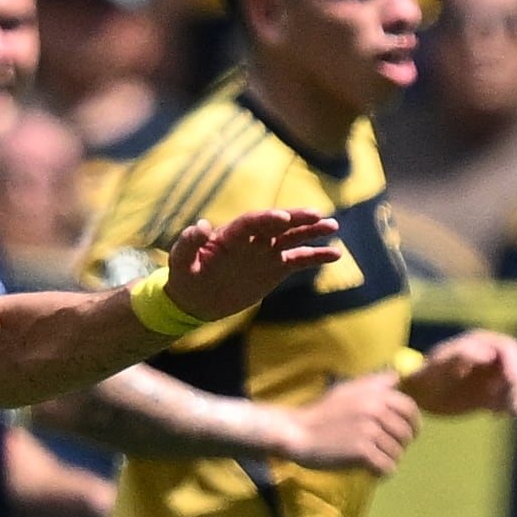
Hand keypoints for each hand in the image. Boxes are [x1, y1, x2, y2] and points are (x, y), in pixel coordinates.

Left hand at [161, 208, 340, 325]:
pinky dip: (316, 256)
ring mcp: (266, 252)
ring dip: (312, 231)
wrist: (196, 300)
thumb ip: (188, 244)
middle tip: (317, 216)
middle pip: (278, 225)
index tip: (283, 218)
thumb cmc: (185, 279)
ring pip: (292, 237)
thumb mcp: (181, 264)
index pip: (252, 222)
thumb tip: (201, 225)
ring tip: (332, 226)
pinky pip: (299, 259)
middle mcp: (252, 239)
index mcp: (230, 235)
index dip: (267, 219)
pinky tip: (335, 254)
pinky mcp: (275, 268)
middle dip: (296, 219)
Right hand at [281, 371, 420, 472]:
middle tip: (384, 449)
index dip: (412, 424)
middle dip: (399, 444)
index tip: (405, 434)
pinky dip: (381, 472)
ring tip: (372, 459)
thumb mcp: (348, 389)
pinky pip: (386, 467)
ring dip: (387, 459)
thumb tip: (397, 378)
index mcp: (376, 394)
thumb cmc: (322, 412)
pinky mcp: (362, 452)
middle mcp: (376, 409)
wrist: (296, 432)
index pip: (410, 409)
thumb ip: (374, 383)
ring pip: (397, 453)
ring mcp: (370, 431)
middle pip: (406, 434)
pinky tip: (371, 470)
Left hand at [404, 328, 516, 417]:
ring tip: (496, 411)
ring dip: (516, 398)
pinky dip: (513, 408)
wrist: (418, 396)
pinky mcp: (496, 394)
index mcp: (482, 343)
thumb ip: (461, 355)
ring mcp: (496, 376)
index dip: (514, 364)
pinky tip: (495, 415)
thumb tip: (489, 354)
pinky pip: (515, 400)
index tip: (511, 381)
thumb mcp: (439, 365)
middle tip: (506, 402)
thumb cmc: (425, 376)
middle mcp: (494, 357)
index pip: (509, 349)